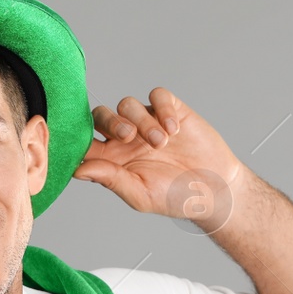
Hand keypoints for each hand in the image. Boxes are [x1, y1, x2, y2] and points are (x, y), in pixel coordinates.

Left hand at [71, 87, 244, 229]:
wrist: (214, 190)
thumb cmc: (174, 197)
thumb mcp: (140, 194)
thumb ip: (110, 179)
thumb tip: (78, 171)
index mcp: (112, 159)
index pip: (85, 142)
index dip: (81, 138)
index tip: (88, 144)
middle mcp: (126, 138)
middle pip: (101, 116)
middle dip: (111, 122)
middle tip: (128, 137)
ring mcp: (148, 122)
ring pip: (128, 104)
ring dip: (143, 121)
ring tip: (161, 143)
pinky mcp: (171, 110)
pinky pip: (158, 96)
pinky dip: (163, 110)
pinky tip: (173, 129)